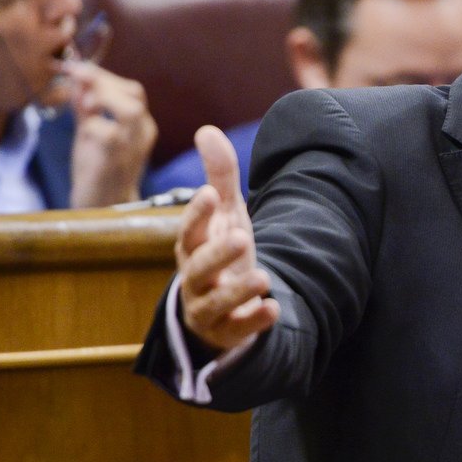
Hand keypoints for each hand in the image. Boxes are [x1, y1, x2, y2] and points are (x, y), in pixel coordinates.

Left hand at [64, 63, 155, 207]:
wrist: (101, 207)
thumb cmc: (97, 169)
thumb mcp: (91, 130)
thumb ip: (85, 105)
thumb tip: (76, 76)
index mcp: (140, 125)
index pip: (131, 90)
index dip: (104, 76)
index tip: (77, 69)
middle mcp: (142, 134)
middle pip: (134, 94)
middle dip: (102, 82)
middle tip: (77, 83)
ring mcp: (131, 149)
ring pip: (130, 110)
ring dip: (103, 99)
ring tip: (85, 105)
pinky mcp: (115, 162)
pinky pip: (108, 134)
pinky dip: (92, 125)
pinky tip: (84, 131)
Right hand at [175, 126, 279, 352]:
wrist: (218, 308)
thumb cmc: (219, 251)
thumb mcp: (225, 214)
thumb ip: (219, 175)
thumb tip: (206, 130)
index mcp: (192, 247)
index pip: (188, 230)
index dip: (197, 213)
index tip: (209, 193)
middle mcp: (195, 278)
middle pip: (199, 266)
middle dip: (217, 253)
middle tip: (240, 236)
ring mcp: (208, 307)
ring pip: (215, 303)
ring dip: (238, 290)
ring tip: (263, 277)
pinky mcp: (227, 331)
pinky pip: (237, 330)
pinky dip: (254, 321)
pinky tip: (273, 309)